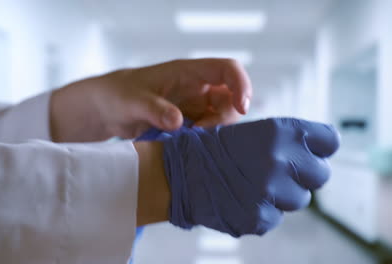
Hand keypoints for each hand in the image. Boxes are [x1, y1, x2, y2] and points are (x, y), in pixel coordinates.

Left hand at [49, 59, 250, 141]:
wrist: (105, 109)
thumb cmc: (117, 95)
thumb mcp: (133, 101)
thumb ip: (155, 109)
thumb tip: (179, 122)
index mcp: (187, 72)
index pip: (227, 69)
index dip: (242, 85)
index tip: (242, 108)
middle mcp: (196, 87)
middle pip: (230, 99)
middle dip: (224, 119)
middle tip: (199, 136)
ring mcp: (193, 106)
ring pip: (221, 118)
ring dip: (213, 133)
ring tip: (189, 143)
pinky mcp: (188, 123)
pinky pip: (207, 131)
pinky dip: (203, 141)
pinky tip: (188, 149)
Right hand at [160, 118, 339, 236]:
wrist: (181, 174)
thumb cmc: (215, 149)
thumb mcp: (253, 131)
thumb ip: (288, 141)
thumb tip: (316, 153)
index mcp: (280, 132)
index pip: (329, 140)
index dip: (319, 147)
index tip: (310, 152)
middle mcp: (280, 160)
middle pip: (321, 174)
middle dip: (304, 175)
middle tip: (281, 172)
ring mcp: (271, 192)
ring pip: (298, 199)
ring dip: (281, 195)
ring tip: (254, 185)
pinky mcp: (260, 218)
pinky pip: (275, 217)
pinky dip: (261, 211)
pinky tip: (241, 199)